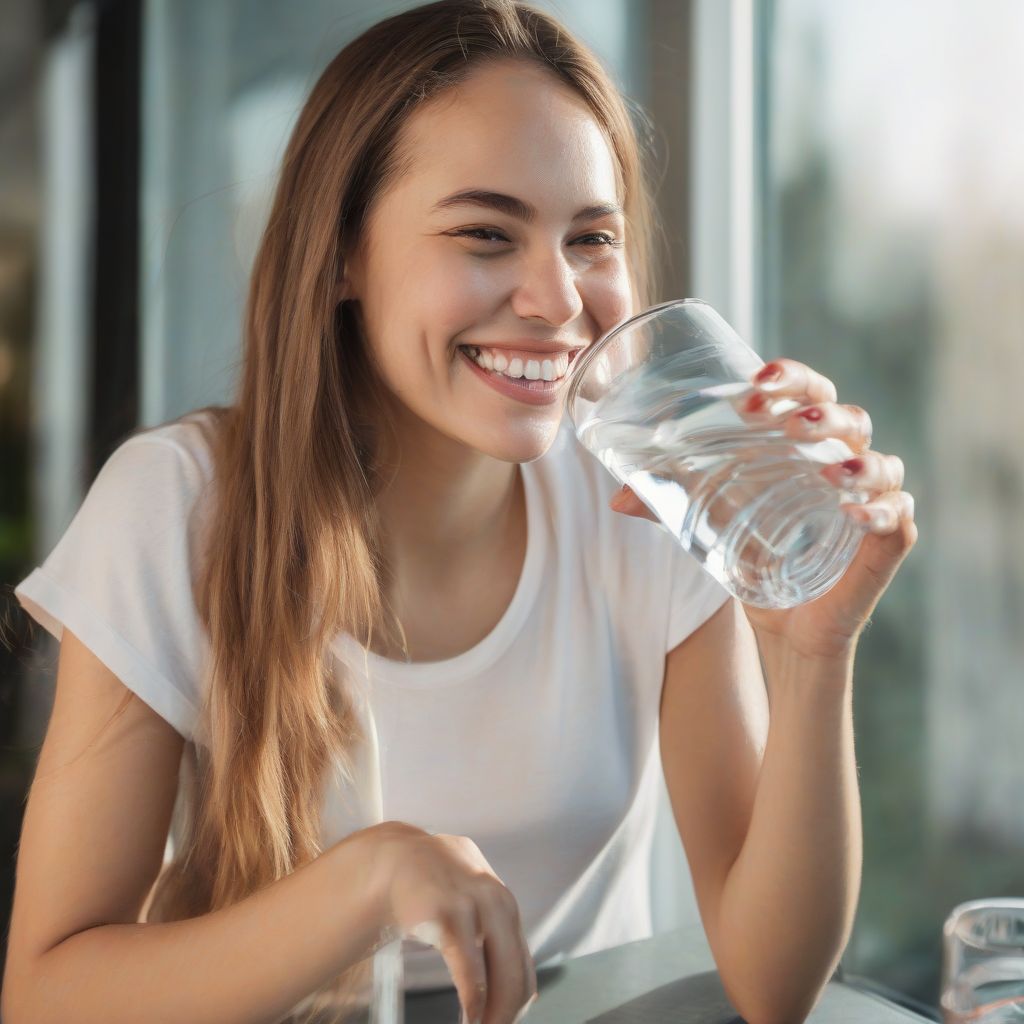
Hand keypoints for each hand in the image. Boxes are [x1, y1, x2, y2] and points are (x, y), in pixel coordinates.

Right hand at [367, 821, 536, 1023]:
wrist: (390, 858)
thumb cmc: (428, 887)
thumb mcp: (467, 901)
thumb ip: (490, 934)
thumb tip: (518, 992)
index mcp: (503, 903)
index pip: (522, 966)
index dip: (516, 1003)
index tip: (505, 1023)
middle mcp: (496, 901)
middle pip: (516, 975)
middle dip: (508, 1014)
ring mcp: (473, 906)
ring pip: (500, 977)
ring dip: (494, 1015)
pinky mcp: (447, 914)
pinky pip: (469, 971)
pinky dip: (474, 1002)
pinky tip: (469, 1018)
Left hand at [609, 357, 917, 660]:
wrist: (782, 630)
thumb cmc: (752, 559)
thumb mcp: (705, 526)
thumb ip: (666, 506)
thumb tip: (616, 499)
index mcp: (806, 447)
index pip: (810, 394)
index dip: (790, 380)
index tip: (754, 385)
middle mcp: (845, 465)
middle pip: (850, 418)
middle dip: (819, 413)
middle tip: (783, 422)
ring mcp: (869, 504)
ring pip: (881, 464)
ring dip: (855, 461)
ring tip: (827, 470)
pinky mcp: (882, 547)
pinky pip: (897, 520)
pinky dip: (880, 513)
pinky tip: (853, 512)